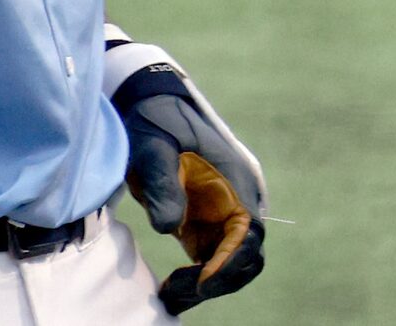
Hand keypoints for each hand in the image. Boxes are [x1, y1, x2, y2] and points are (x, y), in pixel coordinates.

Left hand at [106, 37, 265, 314]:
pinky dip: (198, 278)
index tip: (201, 278)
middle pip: (245, 256)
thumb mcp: (153, 144)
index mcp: (236, 179)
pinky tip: (174, 288)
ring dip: (207, 284)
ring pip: (230, 263)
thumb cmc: (154, 117)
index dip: (230, 261)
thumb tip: (167, 227)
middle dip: (218, 280)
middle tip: (179, 291)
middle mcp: (238, 199)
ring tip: (172, 295)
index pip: (249, 232)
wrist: (146, 101)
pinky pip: (212, 259)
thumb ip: (162, 182)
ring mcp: (224, 212)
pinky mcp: (207, 221)